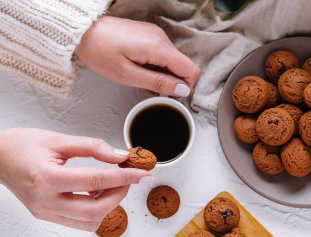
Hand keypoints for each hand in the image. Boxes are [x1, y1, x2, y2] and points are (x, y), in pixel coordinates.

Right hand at [0, 128, 151, 230]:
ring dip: (109, 204)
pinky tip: (97, 191)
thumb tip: (120, 157)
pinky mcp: (46, 215)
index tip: (144, 173)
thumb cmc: (22, 145)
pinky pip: (79, 222)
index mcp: (47, 179)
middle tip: (129, 177)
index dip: (126, 176)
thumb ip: (93, 147)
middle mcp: (45, 202)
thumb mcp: (59, 140)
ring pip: (90, 222)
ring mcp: (45, 212)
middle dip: (120, 193)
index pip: (97, 180)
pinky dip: (96, 210)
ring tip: (112, 183)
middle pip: (96, 209)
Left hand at [75, 16, 199, 96]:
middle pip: (183, 65)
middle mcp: (161, 38)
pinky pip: (162, 54)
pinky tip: (139, 69)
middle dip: (171, 81)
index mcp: (158, 47)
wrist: (83, 32)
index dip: (184, 86)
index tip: (169, 94)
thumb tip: (182, 90)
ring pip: (173, 61)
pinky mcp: (149, 35)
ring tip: (140, 77)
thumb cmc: (100, 52)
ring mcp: (156, 35)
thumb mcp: (128, 75)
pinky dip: (156, 66)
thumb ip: (158, 83)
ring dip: (162, 74)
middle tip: (150, 88)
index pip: (190, 69)